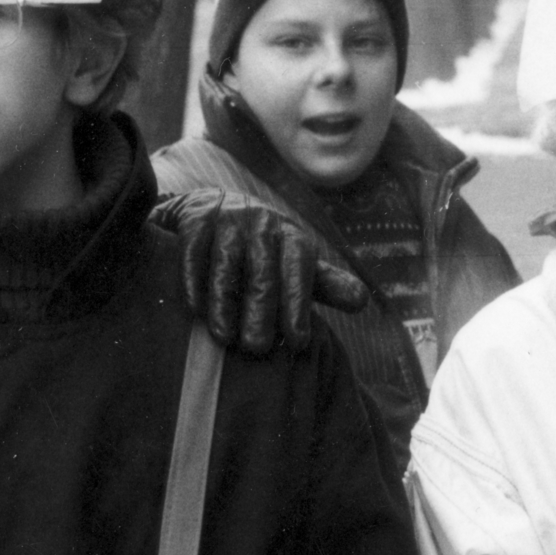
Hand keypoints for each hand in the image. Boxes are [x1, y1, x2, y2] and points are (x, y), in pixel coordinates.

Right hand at [151, 189, 367, 353]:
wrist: (213, 207)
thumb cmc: (262, 250)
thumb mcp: (294, 264)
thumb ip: (326, 284)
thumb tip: (362, 301)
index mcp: (293, 237)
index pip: (301, 268)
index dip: (300, 304)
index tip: (298, 341)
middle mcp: (264, 223)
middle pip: (265, 268)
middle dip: (262, 308)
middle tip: (257, 347)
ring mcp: (229, 218)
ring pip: (228, 260)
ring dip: (225, 299)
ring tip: (223, 336)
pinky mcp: (196, 218)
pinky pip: (194, 248)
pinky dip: (193, 277)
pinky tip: (195, 307)